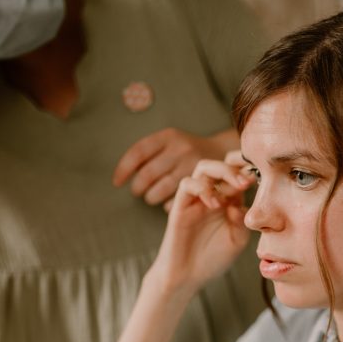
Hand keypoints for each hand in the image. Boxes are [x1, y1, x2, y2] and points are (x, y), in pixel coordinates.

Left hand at [113, 127, 238, 206]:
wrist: (226, 154)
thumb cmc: (189, 152)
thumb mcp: (173, 142)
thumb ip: (151, 153)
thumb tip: (120, 176)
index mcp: (169, 136)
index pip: (138, 152)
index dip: (123, 169)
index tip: (116, 182)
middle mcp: (180, 149)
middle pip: (146, 175)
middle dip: (137, 188)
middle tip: (138, 192)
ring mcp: (192, 166)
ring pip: (158, 190)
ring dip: (150, 197)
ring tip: (151, 197)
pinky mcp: (202, 184)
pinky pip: (174, 201)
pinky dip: (167, 205)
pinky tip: (168, 202)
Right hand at [150, 154, 255, 292]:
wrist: (187, 276)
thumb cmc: (213, 258)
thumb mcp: (237, 240)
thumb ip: (242, 221)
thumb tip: (239, 205)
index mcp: (229, 200)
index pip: (238, 174)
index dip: (249, 168)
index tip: (266, 171)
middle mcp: (213, 195)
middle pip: (222, 164)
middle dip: (237, 166)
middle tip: (249, 180)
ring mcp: (196, 199)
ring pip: (204, 169)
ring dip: (221, 172)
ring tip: (236, 188)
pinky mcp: (180, 206)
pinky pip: (187, 185)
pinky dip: (202, 188)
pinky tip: (214, 204)